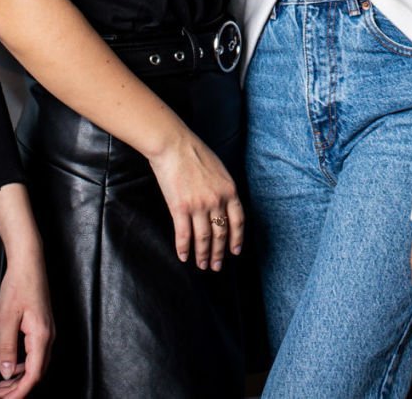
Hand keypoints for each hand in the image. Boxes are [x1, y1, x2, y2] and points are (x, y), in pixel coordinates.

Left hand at [0, 186, 52, 396]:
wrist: (29, 262)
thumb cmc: (20, 284)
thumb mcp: (6, 318)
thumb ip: (7, 347)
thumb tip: (6, 372)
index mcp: (41, 336)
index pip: (33, 375)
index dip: (19, 392)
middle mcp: (48, 336)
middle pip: (36, 373)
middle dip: (17, 389)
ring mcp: (47, 332)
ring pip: (36, 365)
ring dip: (19, 379)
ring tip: (0, 386)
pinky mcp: (42, 327)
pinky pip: (35, 354)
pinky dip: (22, 365)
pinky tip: (10, 367)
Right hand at [146, 133, 244, 270]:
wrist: (174, 145)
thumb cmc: (195, 153)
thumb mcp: (219, 170)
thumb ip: (224, 189)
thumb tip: (223, 208)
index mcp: (229, 190)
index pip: (238, 221)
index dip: (237, 239)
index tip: (235, 252)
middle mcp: (217, 201)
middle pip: (221, 233)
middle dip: (219, 253)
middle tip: (217, 266)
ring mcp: (198, 206)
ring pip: (203, 238)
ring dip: (203, 255)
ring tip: (202, 266)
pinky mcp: (180, 208)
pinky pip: (184, 234)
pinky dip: (184, 248)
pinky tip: (184, 257)